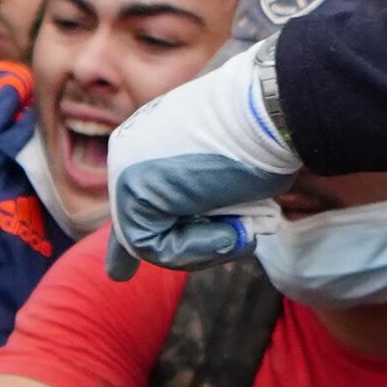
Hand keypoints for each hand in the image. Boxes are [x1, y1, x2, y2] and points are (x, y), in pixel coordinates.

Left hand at [98, 43, 299, 275]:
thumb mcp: (229, 172)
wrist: (268, 111)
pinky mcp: (131, 191)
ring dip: (205, 247)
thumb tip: (216, 233)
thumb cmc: (264, 137)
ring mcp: (125, 171)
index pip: (133, 199)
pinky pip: (158, 249)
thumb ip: (205, 202)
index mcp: (149, 141)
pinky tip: (231, 225)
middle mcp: (129, 154)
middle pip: (144, 228)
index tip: (118, 275)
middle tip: (236, 235)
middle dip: (190, 250)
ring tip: (240, 223)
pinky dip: (200, 247)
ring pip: (153, 245)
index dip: (124, 245)